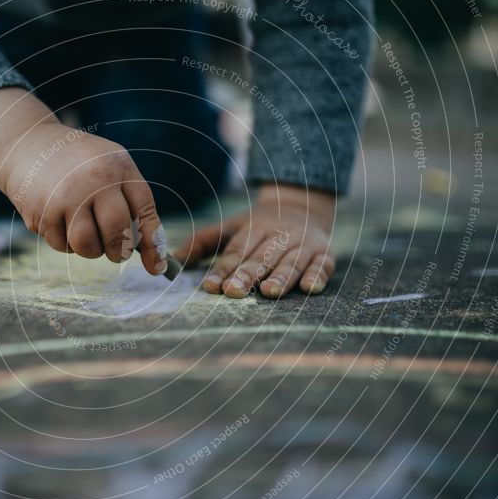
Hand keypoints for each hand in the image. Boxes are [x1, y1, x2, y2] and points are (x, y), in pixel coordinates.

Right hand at [0, 89, 167, 274]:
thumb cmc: (80, 164)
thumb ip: (135, 207)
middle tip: (115, 251)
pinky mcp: (42, 212)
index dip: (152, 243)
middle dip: (119, 252)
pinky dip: (65, 242)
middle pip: (117, 235)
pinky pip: (62, 246)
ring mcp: (66, 196)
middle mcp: (94, 180)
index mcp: (119, 167)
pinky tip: (60, 219)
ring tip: (85, 230)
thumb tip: (156, 262)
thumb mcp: (113, 170)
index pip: (145, 212)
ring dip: (90, 249)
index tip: (156, 267)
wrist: (28, 143)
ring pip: (88, 247)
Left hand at [174, 183, 335, 297]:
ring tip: (269, 293)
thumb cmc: (259, 226)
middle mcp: (280, 234)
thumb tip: (172, 260)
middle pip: (262, 257)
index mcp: (254, 227)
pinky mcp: (325, 254)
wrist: (304, 206)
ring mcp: (304, 244)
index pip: (237, 251)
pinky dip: (317, 276)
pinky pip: (322, 265)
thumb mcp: (231, 227)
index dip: (223, 269)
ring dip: (281, 277)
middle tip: (235, 292)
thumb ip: (203, 242)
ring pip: (291, 262)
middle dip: (248, 275)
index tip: (211, 287)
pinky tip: (310, 289)